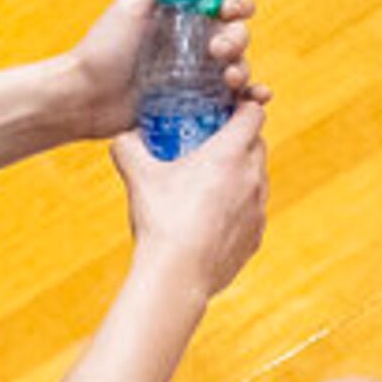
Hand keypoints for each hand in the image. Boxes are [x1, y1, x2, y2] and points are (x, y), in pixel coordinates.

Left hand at [54, 0, 259, 141]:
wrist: (85, 98)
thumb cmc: (102, 48)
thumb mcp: (131, 6)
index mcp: (183, 14)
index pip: (226, 0)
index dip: (237, 2)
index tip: (228, 9)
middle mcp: (194, 41)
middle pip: (239, 32)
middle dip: (238, 37)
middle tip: (216, 49)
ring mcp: (198, 74)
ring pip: (241, 64)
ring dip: (244, 67)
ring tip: (228, 78)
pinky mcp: (198, 103)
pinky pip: (234, 98)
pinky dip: (253, 95)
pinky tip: (257, 97)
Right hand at [110, 95, 269, 302]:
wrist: (179, 274)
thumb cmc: (161, 220)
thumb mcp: (138, 177)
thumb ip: (129, 148)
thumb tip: (122, 136)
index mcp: (229, 155)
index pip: (253, 114)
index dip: (242, 107)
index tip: (226, 110)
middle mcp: (252, 178)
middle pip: (258, 144)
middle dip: (241, 139)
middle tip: (213, 144)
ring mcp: (258, 209)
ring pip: (258, 179)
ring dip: (242, 174)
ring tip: (211, 181)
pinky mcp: (256, 236)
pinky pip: (253, 212)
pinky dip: (239, 207)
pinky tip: (214, 215)